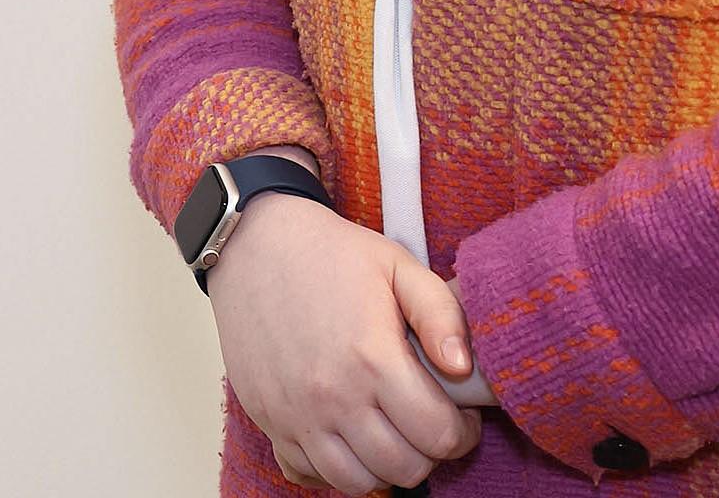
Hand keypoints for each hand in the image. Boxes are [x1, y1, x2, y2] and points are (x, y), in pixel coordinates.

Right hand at [208, 187, 483, 492]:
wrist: (253, 244)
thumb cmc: (329, 254)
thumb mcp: (397, 265)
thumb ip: (441, 314)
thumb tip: (465, 369)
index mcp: (372, 358)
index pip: (438, 435)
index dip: (463, 431)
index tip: (461, 414)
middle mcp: (332, 396)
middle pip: (404, 469)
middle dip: (429, 452)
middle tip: (428, 423)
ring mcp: (296, 414)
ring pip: (358, 483)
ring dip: (384, 466)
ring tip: (390, 432)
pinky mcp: (269, 420)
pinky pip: (310, 475)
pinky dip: (336, 468)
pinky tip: (348, 436)